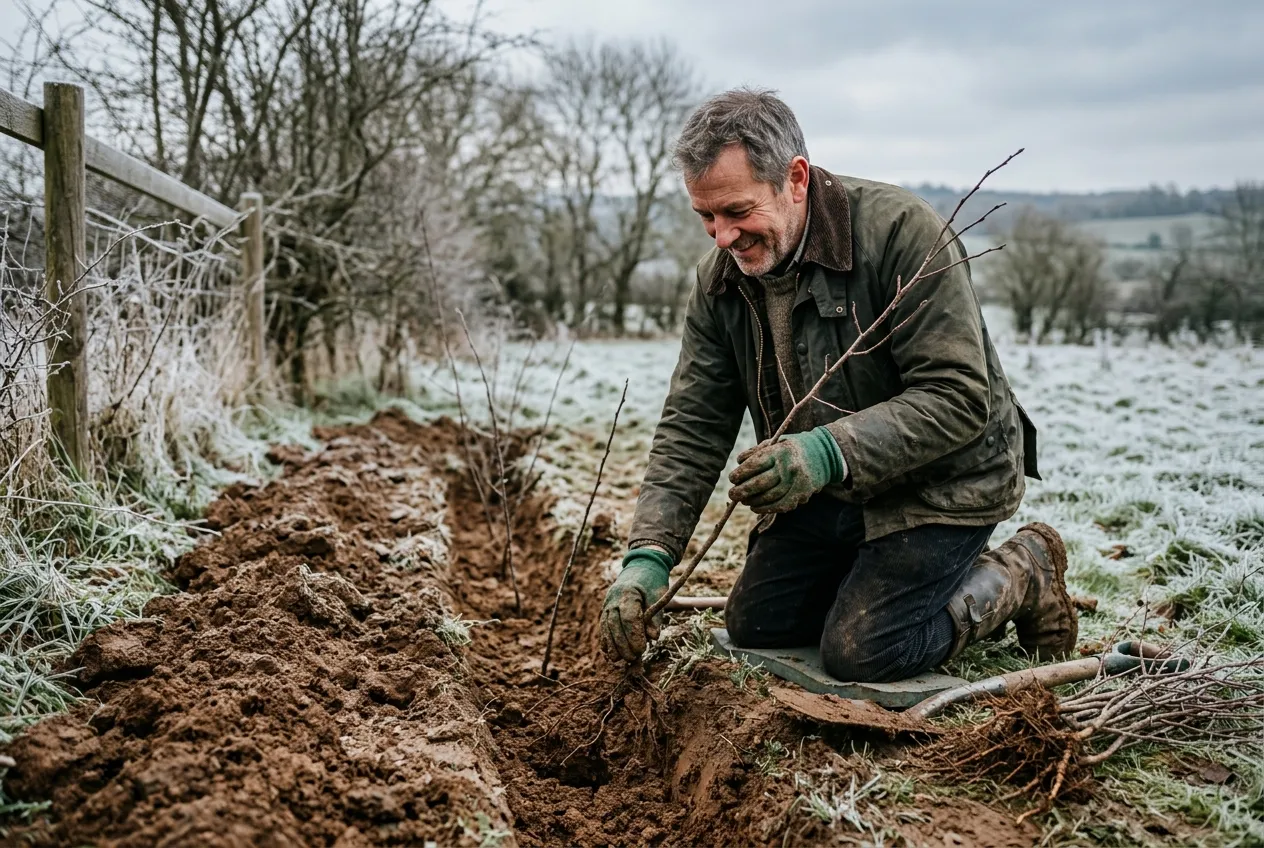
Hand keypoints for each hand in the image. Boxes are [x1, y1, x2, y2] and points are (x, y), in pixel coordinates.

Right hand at [600, 547, 671, 661]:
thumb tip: (652, 638)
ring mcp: (607, 604)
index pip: (629, 618)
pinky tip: (610, 653)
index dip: (634, 636)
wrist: (641, 566)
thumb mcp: (658, 597)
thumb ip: (655, 618)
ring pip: (606, 627)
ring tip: (619, 660)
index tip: (641, 649)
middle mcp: (613, 598)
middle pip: (615, 625)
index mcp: (628, 593)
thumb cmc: (653, 582)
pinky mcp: (605, 609)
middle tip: (632, 658)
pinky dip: (606, 640)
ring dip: (612, 645)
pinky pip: (603, 627)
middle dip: (622, 644)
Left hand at [728, 426, 846, 513]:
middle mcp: (788, 468)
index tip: (732, 478)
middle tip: (732, 494)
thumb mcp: (776, 442)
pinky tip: (755, 507)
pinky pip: (780, 506)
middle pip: (759, 484)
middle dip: (742, 491)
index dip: (740, 474)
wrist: (825, 455)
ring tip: (743, 500)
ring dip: (752, 501)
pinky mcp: (801, 495)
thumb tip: (739, 463)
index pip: (754, 465)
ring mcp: (796, 483)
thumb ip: (756, 451)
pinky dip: (765, 508)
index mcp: (780, 452)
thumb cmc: (793, 447)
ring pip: (768, 497)